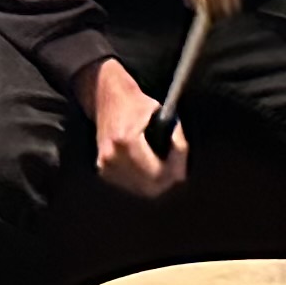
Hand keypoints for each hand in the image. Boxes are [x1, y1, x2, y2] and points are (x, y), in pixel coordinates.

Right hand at [89, 60, 187, 198]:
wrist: (105, 96)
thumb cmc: (133, 101)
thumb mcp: (158, 110)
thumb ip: (172, 133)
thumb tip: (183, 154)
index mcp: (125, 141)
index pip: (158, 171)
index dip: (176, 166)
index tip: (182, 158)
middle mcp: (112, 157)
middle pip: (151, 186)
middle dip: (169, 177)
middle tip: (180, 167)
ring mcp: (105, 165)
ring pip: (141, 188)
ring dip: (157, 180)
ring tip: (167, 165)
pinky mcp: (102, 168)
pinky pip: (130, 184)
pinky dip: (143, 179)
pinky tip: (150, 167)